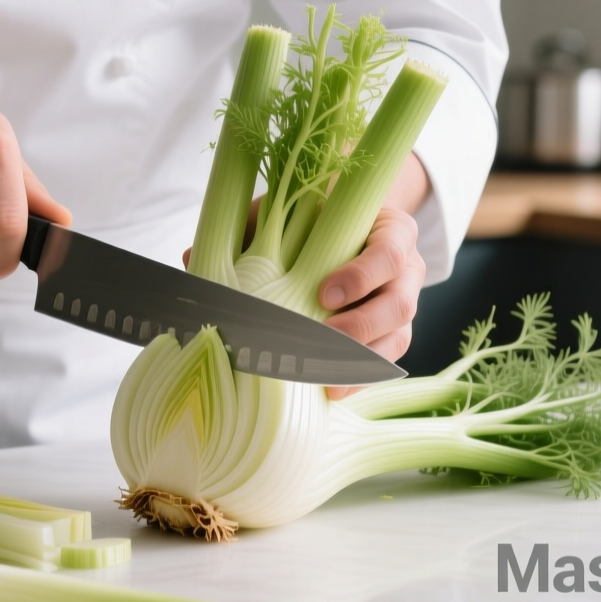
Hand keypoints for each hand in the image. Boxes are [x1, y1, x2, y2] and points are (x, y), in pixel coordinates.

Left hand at [179, 154, 431, 397]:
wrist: (345, 224)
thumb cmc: (315, 215)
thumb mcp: (286, 211)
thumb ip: (251, 228)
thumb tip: (193, 261)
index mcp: (391, 230)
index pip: (390, 251)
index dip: (362, 275)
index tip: (324, 292)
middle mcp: (407, 270)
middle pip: (401, 303)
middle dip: (363, 327)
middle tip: (322, 340)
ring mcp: (402, 305)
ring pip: (397, 338)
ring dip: (361, 362)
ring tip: (322, 378)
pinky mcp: (392, 335)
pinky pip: (384, 362)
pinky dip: (357, 378)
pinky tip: (327, 390)